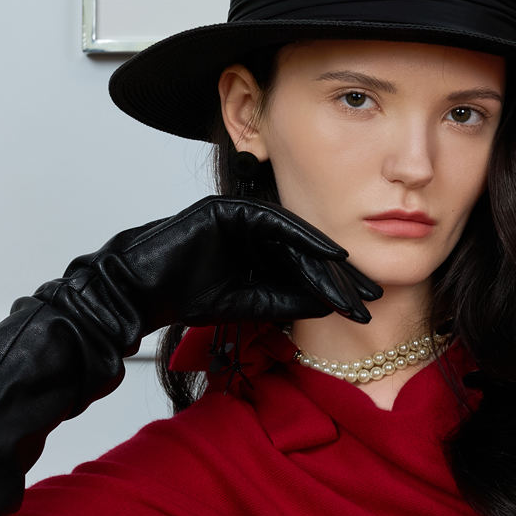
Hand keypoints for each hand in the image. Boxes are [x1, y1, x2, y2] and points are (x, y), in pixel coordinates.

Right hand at [38, 194, 382, 344]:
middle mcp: (252, 227)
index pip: (303, 265)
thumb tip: (333, 303)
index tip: (366, 308)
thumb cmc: (185, 296)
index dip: (336, 286)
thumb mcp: (250, 303)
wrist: (142, 291)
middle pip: (305, 249)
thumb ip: (289, 298)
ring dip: (327, 260)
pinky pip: (274, 220)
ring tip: (357, 282)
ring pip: (294, 235)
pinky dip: (303, 235)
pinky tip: (331, 252)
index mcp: (257, 249)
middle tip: (373, 296)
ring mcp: (241, 213)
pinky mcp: (228, 207)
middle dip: (340, 275)